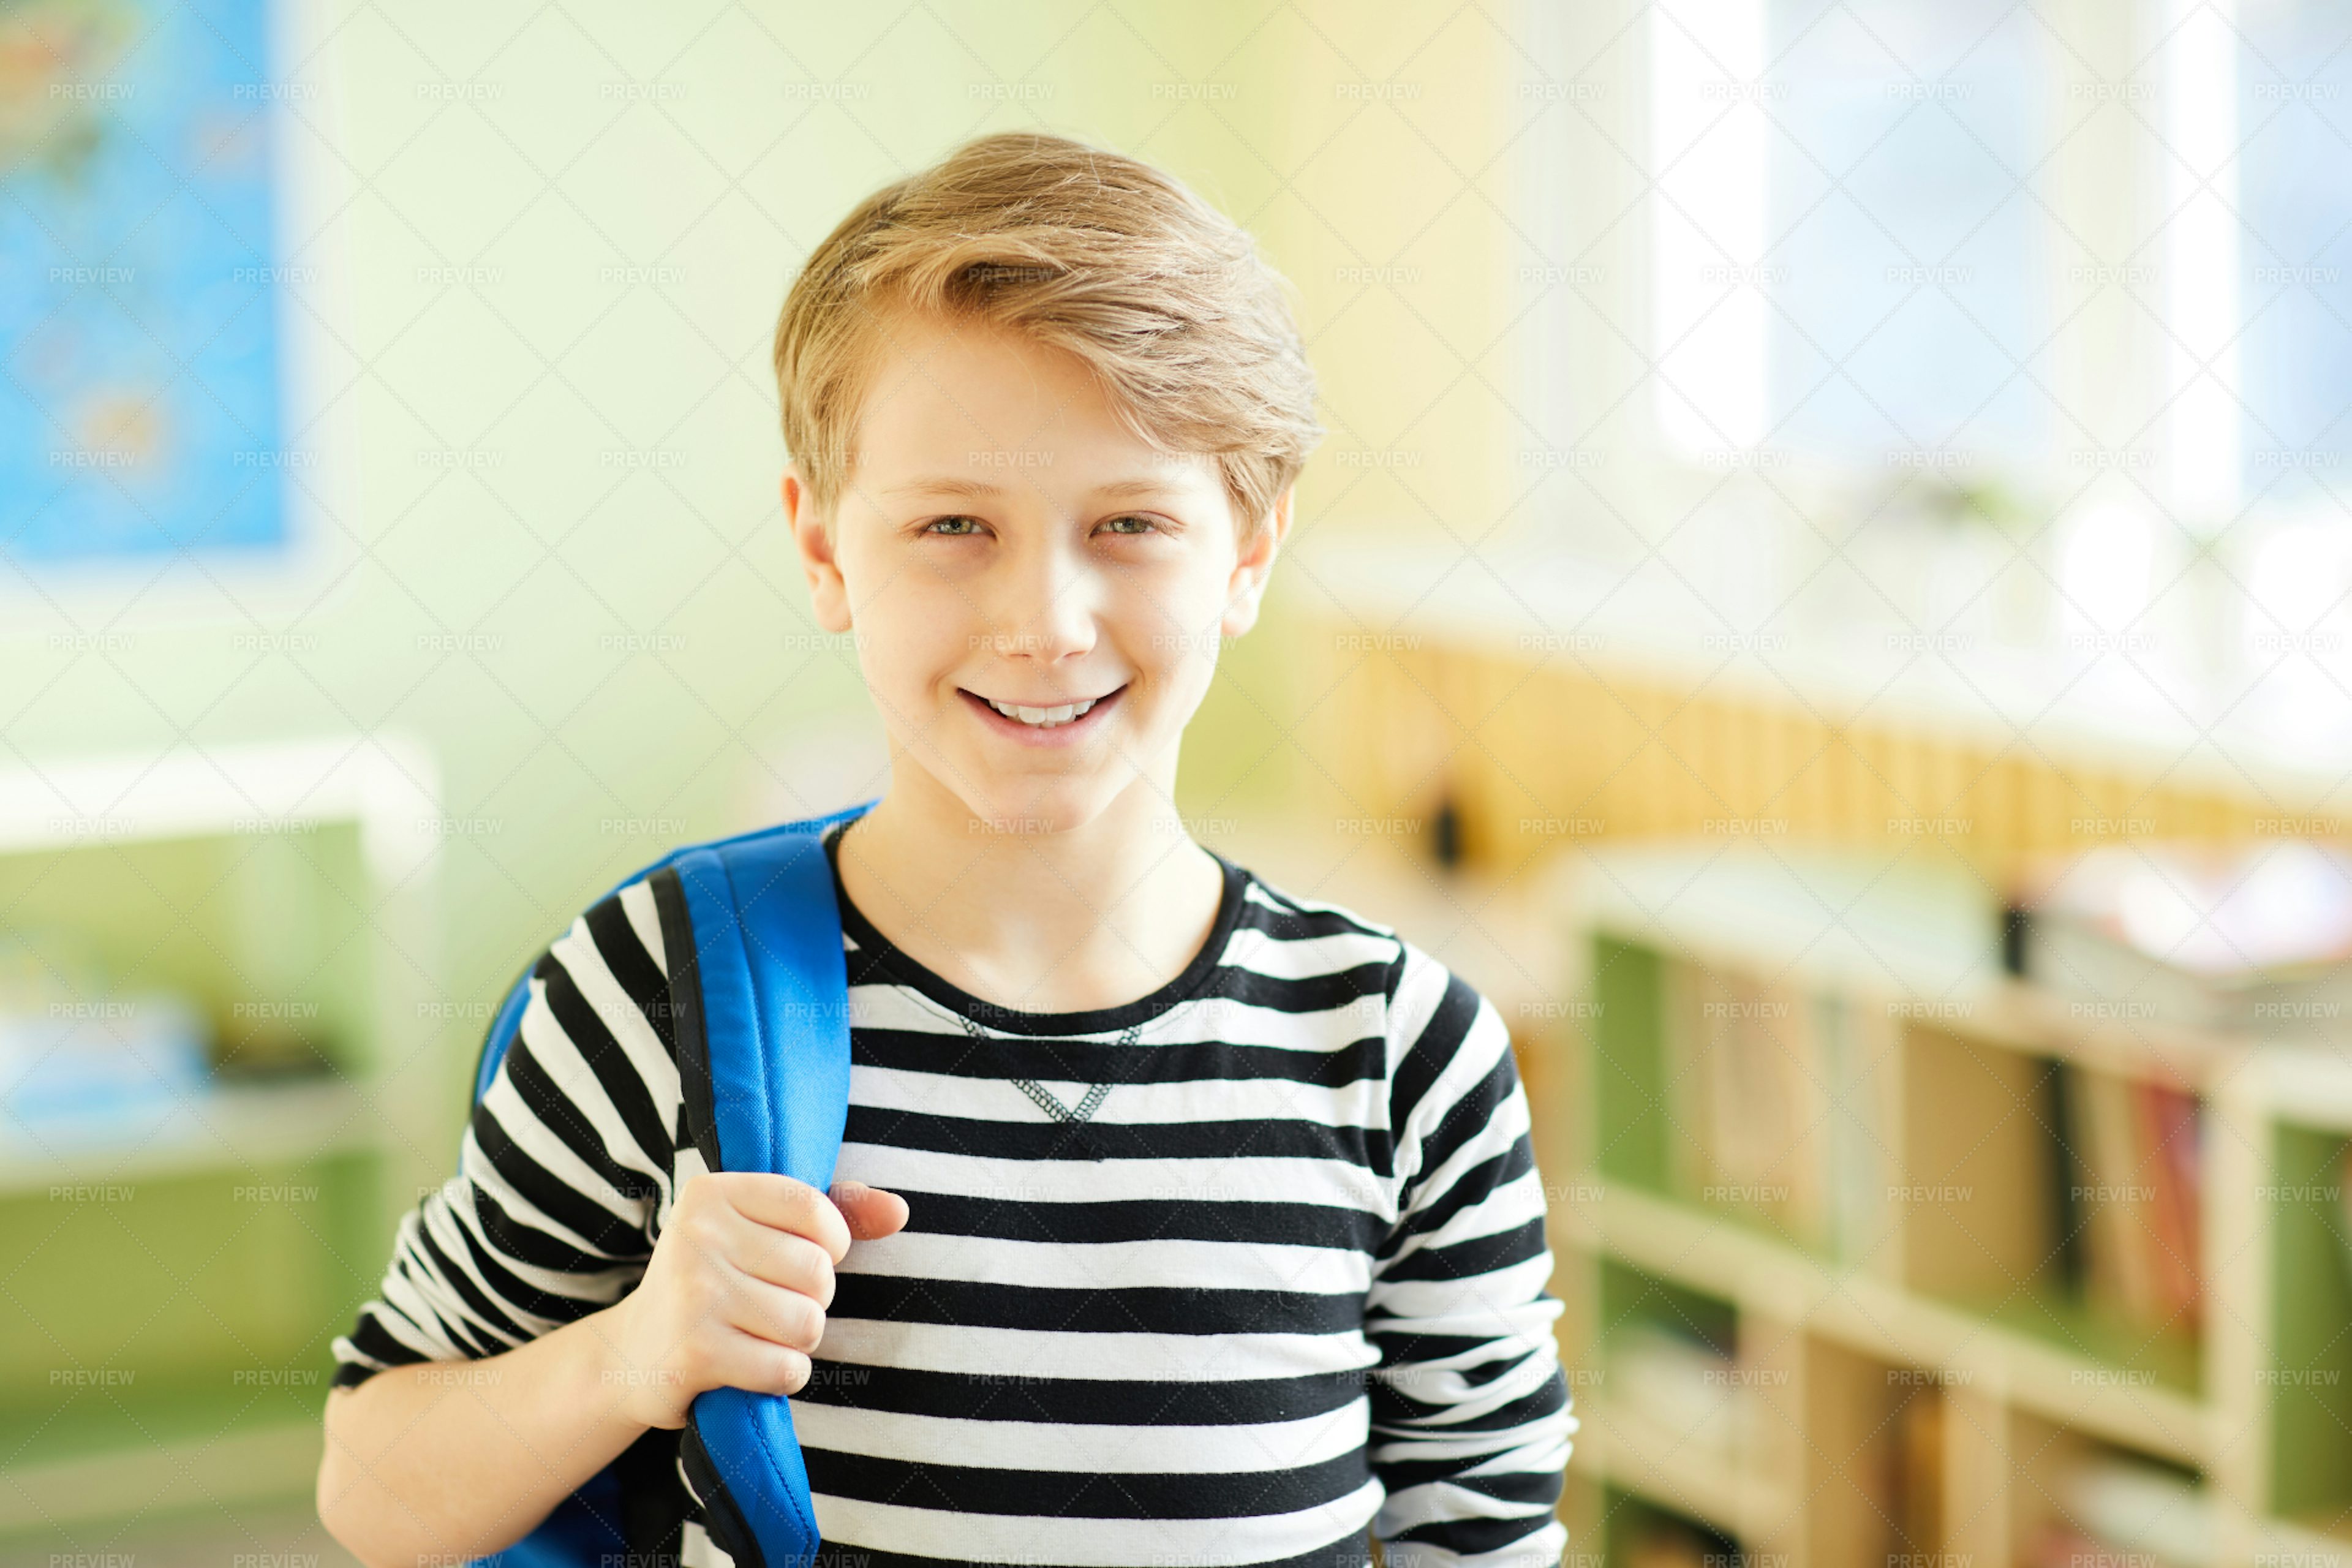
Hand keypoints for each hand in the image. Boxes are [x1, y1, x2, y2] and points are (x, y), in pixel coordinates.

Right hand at [601, 1174, 908, 1429]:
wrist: (630, 1355)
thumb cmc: (714, 1283)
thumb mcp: (762, 1232)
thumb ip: (835, 1212)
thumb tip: (900, 1211)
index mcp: (713, 1192)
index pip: (812, 1208)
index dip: (831, 1242)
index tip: (808, 1257)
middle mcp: (698, 1236)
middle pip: (816, 1272)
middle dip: (813, 1300)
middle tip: (773, 1306)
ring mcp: (693, 1295)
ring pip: (807, 1323)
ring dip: (799, 1341)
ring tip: (762, 1336)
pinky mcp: (695, 1353)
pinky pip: (786, 1368)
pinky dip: (783, 1375)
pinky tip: (751, 1366)